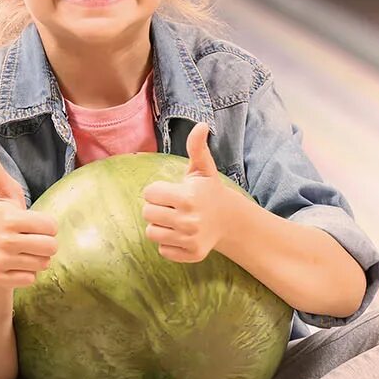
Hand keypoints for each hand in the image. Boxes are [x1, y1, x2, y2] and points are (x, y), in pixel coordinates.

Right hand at [0, 147, 57, 289]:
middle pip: (51, 247)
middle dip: (45, 246)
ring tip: (22, 254)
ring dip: (36, 260)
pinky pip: (31, 279)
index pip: (52, 226)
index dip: (46, 227)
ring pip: (43, 264)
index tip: (31, 226)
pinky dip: (27, 275)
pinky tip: (15, 267)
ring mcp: (1, 261)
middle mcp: (4, 240)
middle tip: (29, 242)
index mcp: (10, 218)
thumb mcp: (5, 198)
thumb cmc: (4, 223)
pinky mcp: (1, 278)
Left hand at [141, 123, 239, 262]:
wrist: (230, 221)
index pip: (149, 193)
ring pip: (151, 233)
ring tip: (174, 220)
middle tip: (172, 206)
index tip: (170, 192)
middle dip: (156, 208)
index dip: (157, 191)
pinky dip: (168, 243)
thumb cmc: (209, 192)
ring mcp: (190, 239)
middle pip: (147, 213)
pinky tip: (181, 235)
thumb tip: (202, 124)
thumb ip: (197, 148)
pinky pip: (162, 250)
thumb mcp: (203, 169)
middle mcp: (189, 220)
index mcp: (187, 196)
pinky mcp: (191, 254)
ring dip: (160, 226)